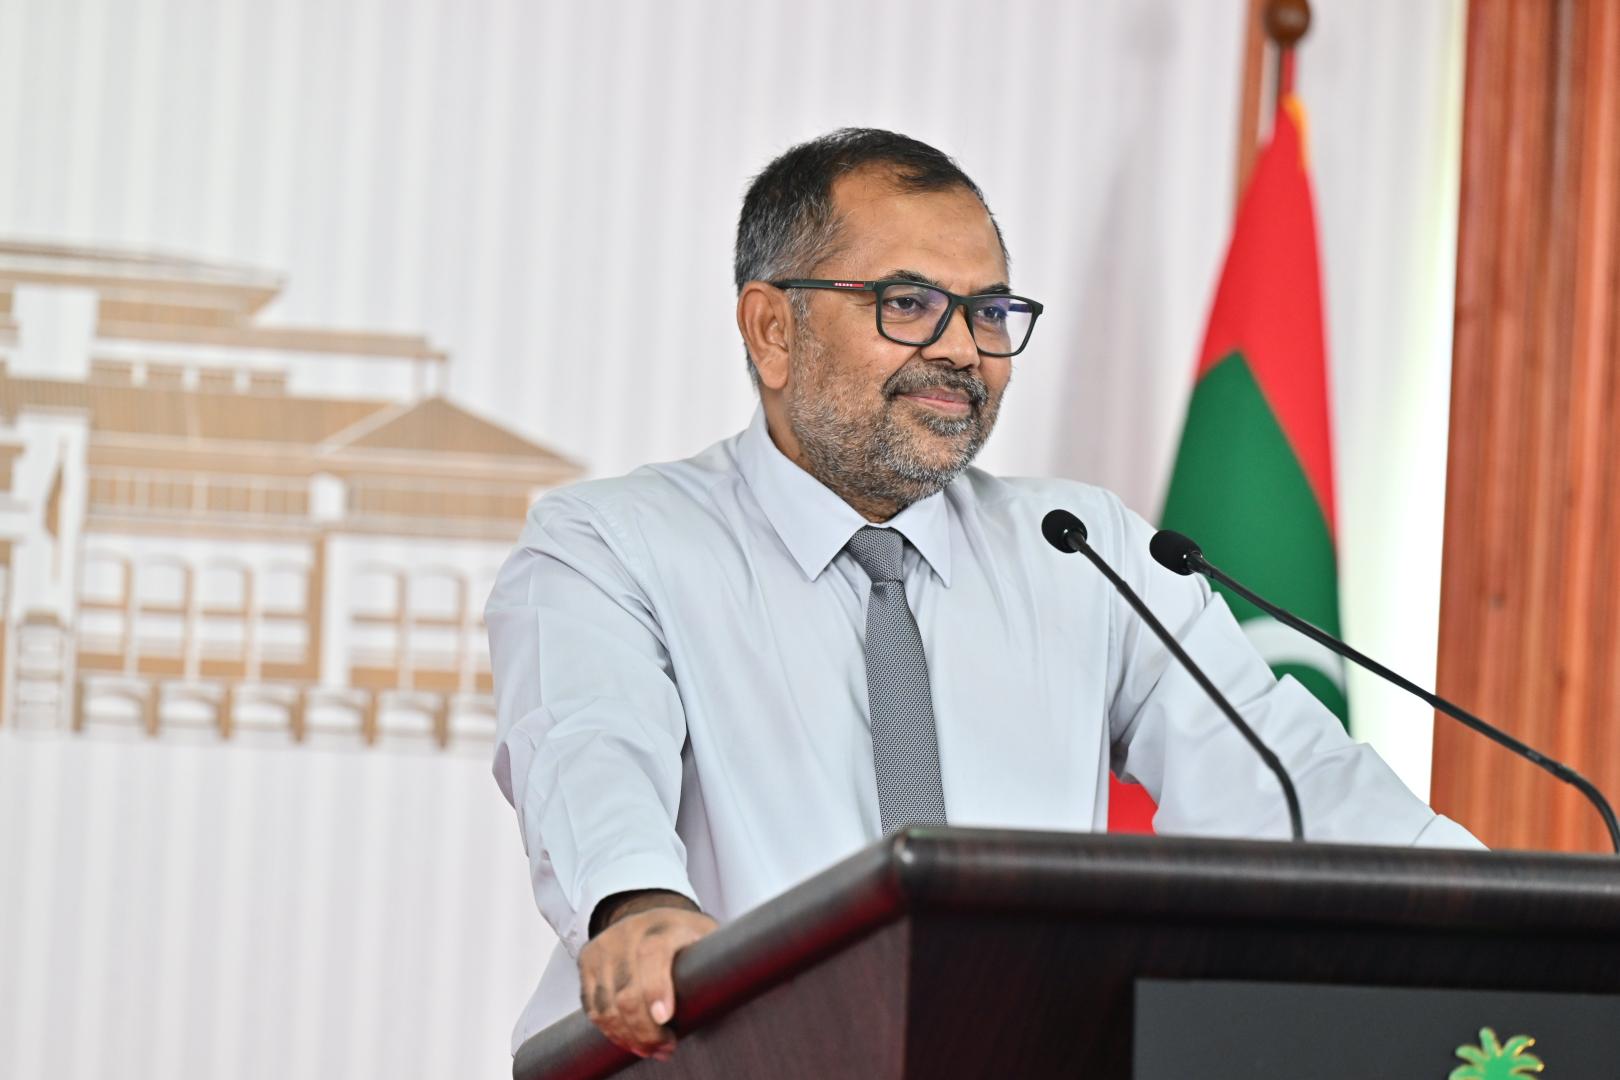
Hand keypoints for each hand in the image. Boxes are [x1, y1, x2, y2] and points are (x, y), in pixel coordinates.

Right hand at [578, 900, 716, 1060]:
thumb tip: (739, 989)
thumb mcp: (706, 937)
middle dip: (645, 1030)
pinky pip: (592, 1007)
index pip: (653, 953)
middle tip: (666, 1048)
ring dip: (627, 1036)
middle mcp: (629, 932)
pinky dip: (609, 1030)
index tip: (665, 1019)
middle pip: (627, 990)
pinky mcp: (587, 959)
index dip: (656, 988)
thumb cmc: (686, 935)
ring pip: (606, 1005)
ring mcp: (604, 945)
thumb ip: (718, 959)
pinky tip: (628, 1039)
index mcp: (665, 925)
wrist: (648, 911)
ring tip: (650, 1048)